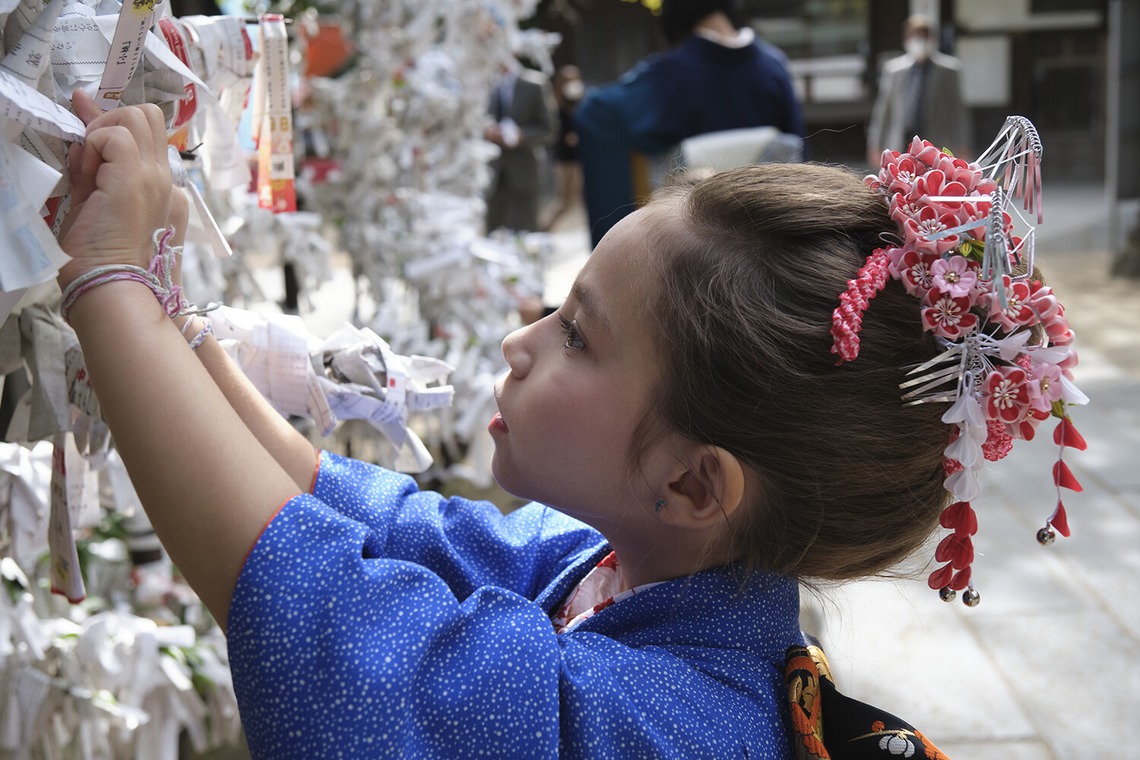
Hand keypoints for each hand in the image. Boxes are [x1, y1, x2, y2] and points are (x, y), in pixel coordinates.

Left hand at [58, 90, 175, 288]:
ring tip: (90, 165)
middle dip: (112, 121)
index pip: (146, 140)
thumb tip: (82, 140)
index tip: (86, 126)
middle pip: (148, 117)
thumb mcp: (97, 207)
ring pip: (138, 115)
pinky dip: (96, 143)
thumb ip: (93, 173)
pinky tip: (88, 172)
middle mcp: (167, 182)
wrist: (113, 286)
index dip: (112, 127)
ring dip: (104, 130)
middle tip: (90, 150)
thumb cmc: (102, 260)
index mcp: (163, 194)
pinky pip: (116, 135)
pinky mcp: (137, 178)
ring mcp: (156, 178)